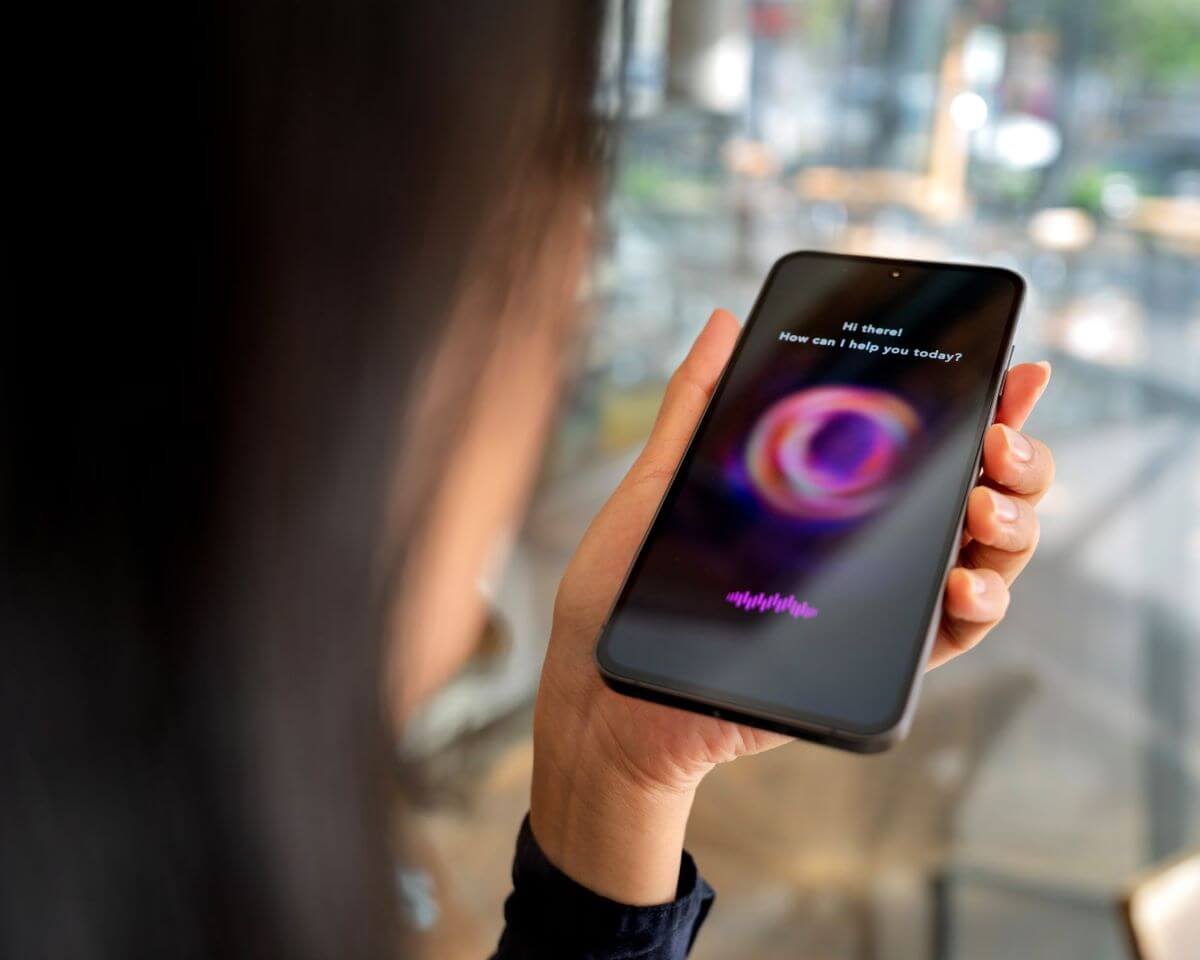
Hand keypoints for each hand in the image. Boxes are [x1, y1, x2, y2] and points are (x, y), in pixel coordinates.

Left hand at [531, 309, 1052, 902]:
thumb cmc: (626, 585)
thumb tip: (726, 319)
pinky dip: (977, 608)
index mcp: (833, 494)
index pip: (927, 441)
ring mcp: (873, 601)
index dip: (986, 406)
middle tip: (999, 441)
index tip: (1014, 371)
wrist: (604, 686)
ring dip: (1011, 527)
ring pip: (984, 560)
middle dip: (1017, 460)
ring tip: (983, 504)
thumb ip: (698, 402)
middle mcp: (868, 543)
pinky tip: (964, 583)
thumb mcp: (662, 480)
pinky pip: (949, 638)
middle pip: (979, 494)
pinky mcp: (867, 660)